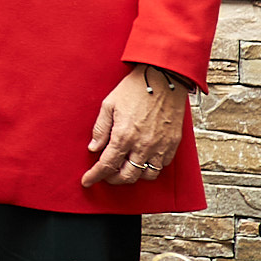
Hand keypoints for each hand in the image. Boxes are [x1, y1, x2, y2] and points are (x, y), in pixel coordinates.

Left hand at [82, 65, 187, 186]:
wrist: (163, 79)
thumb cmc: (135, 89)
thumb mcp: (108, 105)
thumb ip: (100, 129)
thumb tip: (94, 148)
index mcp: (124, 136)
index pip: (107, 165)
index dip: (95, 176)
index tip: (87, 181)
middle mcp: (143, 146)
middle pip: (127, 176)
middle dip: (113, 180)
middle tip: (105, 175)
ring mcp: (160, 146)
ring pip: (147, 176)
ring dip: (133, 176)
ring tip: (124, 168)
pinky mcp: (172, 144)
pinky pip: (162, 166)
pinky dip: (150, 168)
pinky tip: (142, 160)